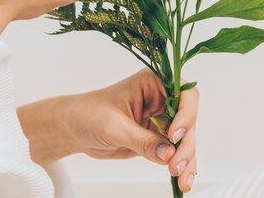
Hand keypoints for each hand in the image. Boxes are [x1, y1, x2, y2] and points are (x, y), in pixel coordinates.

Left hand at [18, 69, 199, 192]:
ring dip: (186, 159)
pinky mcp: (158, 139)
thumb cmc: (89, 114)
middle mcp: (163, 99)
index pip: (184, 93)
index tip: (175, 135)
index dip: (186, 113)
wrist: (74, 129)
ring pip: (186, 139)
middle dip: (185, 144)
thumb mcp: (115, 126)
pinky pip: (176, 153)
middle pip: (188, 120)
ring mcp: (162, 120)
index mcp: (154, 83)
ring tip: (181, 179)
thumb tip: (168, 154)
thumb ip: (143, 139)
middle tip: (175, 165)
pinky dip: (181, 166)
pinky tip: (183, 181)